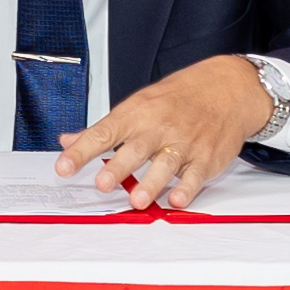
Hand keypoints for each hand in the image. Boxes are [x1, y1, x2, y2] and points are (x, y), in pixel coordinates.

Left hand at [58, 54, 276, 208]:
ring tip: (137, 201)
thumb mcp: (137, 104)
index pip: (103, 132)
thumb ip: (103, 128)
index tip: (64, 166)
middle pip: (135, 149)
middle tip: (102, 184)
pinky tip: (178, 199)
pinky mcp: (206, 157)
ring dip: (151, 183)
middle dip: (117, 168)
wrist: (226, 89)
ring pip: (165, 165)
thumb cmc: (178, 98)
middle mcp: (158, 128)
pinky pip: (196, 174)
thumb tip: (68, 140)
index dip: (81, 150)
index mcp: (136, 114)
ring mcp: (183, 143)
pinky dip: (188, 188)